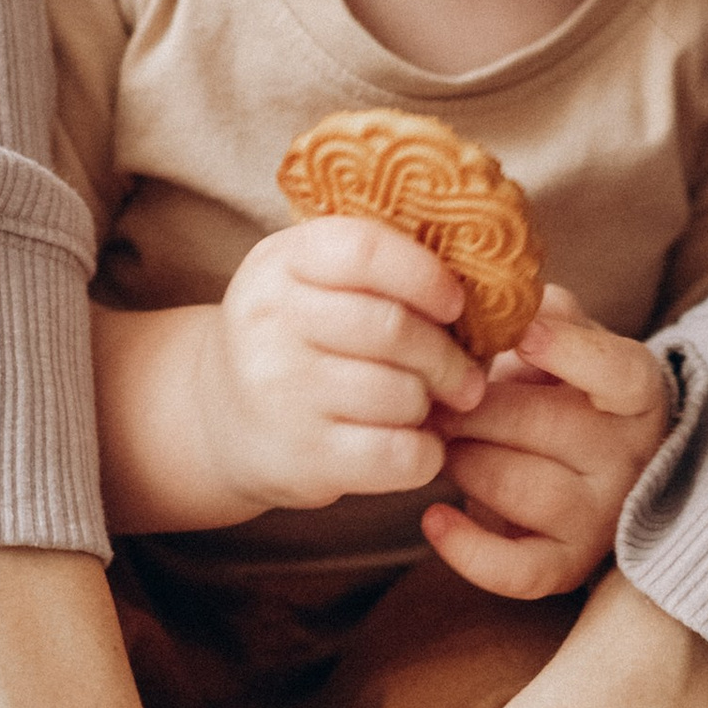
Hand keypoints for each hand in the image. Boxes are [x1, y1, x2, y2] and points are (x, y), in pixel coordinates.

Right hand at [100, 217, 485, 529]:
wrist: (219, 417)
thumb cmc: (296, 338)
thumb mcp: (310, 281)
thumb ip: (377, 264)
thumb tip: (489, 278)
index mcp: (280, 262)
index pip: (364, 249)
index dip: (425, 275)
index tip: (455, 304)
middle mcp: (269, 322)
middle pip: (393, 328)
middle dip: (446, 356)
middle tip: (465, 375)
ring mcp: (279, 392)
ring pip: (402, 395)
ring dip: (430, 405)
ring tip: (422, 406)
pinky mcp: (299, 457)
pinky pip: (399, 454)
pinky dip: (425, 454)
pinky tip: (412, 444)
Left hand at [423, 286, 672, 599]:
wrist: (590, 471)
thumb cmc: (566, 391)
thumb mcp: (570, 342)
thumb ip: (545, 315)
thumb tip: (501, 299)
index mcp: (637, 392)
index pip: (618, 371)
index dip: (568, 350)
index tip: (521, 331)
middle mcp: (631, 458)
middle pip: (543, 425)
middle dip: (470, 407)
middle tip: (424, 393)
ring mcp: (602, 518)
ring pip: (520, 487)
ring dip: (462, 461)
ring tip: (438, 443)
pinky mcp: (567, 566)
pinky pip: (518, 570)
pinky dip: (467, 549)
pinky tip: (434, 517)